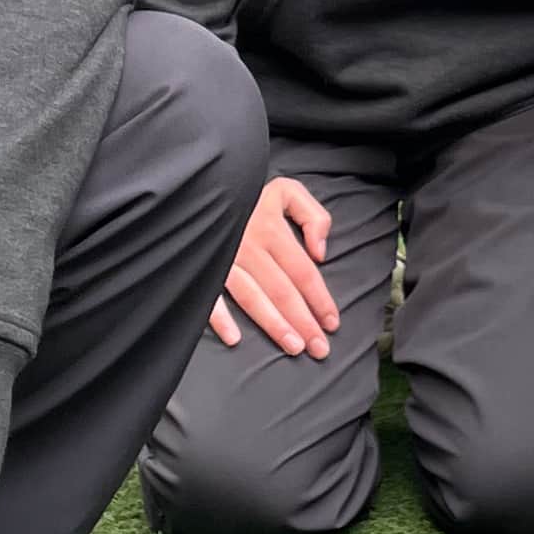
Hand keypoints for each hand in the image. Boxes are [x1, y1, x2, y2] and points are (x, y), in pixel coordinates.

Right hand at [213, 173, 336, 357]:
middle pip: (281, 290)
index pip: (303, 271)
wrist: (203, 185)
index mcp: (271, 228)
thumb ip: (313, 217)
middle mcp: (248, 245)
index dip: (320, 299)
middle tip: (319, 348)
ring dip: (273, 325)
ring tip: (293, 347)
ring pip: (251, 297)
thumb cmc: (249, 192)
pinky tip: (234, 339)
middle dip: (303, 322)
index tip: (332, 323)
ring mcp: (223, 258)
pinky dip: (220, 318)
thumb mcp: (288, 191)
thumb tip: (320, 253)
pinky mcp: (201, 267)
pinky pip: (209, 296)